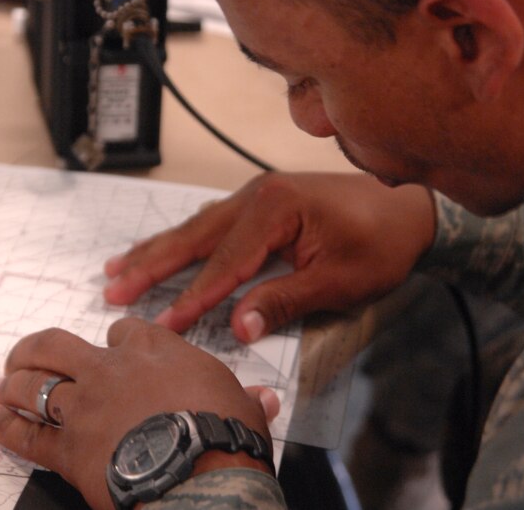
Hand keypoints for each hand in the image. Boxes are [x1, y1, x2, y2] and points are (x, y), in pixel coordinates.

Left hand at [0, 318, 274, 509]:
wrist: (201, 480)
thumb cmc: (225, 439)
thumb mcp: (244, 409)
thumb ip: (247, 398)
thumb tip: (265, 400)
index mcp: (154, 353)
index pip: (122, 331)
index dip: (114, 340)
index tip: (111, 349)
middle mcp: (110, 371)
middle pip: (57, 345)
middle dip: (35, 347)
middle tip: (26, 355)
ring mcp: (84, 408)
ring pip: (33, 385)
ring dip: (13, 384)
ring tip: (1, 386)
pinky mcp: (69, 449)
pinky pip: (26, 435)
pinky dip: (4, 427)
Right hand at [104, 173, 434, 341]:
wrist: (410, 208)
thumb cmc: (381, 243)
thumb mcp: (338, 280)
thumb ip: (283, 300)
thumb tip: (238, 328)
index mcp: (275, 209)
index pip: (224, 263)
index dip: (194, 297)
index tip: (165, 323)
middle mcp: (256, 195)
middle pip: (193, 236)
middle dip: (151, 265)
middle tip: (112, 288)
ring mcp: (255, 196)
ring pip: (194, 227)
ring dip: (155, 250)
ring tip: (116, 269)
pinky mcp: (259, 202)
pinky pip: (209, 223)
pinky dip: (180, 240)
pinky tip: (159, 249)